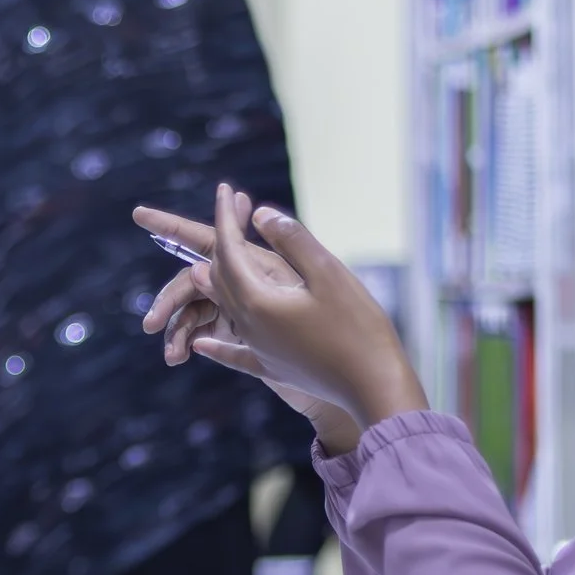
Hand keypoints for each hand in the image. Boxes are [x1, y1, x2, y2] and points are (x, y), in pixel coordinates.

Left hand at [133, 186, 424, 440]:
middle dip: (222, 241)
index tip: (223, 189)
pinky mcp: (274, 368)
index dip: (224, 218)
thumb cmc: (358, 327)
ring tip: (208, 260)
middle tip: (229, 212)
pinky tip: (200, 343)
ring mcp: (260, 350)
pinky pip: (235, 353)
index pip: (229, 250)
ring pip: (226, 309)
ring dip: (217, 280)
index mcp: (258, 300)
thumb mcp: (328, 274)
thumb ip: (292, 241)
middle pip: (221, 278)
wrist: (374, 385)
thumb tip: (259, 214)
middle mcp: (249, 326)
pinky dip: (218, 343)